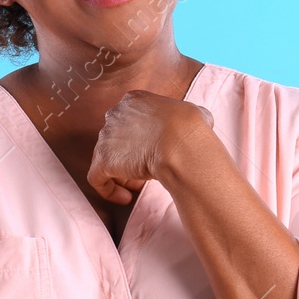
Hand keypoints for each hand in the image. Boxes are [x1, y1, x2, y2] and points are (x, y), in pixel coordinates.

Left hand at [87, 89, 214, 203]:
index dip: (140, 140)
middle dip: (128, 156)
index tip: (151, 153)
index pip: (130, 121)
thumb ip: (187, 116)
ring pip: (106, 158)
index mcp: (135, 100)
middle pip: (116, 139)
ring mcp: (106, 136)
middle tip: (142, 173)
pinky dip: (108, 190)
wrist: (180, 142)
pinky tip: (125, 199)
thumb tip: (201, 121)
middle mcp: (116, 114)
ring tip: (135, 189)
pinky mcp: (103, 159)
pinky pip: (97, 178)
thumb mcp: (194, 112)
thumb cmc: (191, 129)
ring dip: (120, 174)